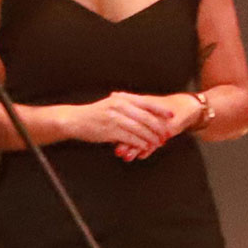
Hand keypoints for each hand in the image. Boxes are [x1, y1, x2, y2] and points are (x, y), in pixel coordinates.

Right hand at [57, 91, 186, 160]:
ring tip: (159, 143)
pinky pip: (131, 139)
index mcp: (122, 99)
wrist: (75, 120)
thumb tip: (143, 112)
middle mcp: (120, 106)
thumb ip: (126, 106)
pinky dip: (140, 144)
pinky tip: (145, 148)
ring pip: (141, 130)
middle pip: (147, 118)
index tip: (172, 116)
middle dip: (159, 128)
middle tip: (166, 135)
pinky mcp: (111, 131)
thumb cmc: (94, 114)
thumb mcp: (111, 104)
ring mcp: (116, 119)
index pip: (147, 103)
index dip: (161, 110)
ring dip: (152, 138)